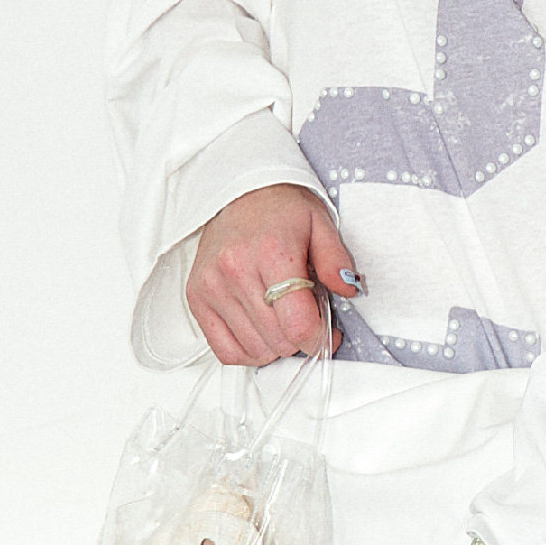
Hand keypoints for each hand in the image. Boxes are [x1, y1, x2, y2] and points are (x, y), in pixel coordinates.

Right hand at [186, 185, 358, 365]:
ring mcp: (212, 286)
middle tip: (307, 319)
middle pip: (278, 341)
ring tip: (283, 318)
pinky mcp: (197, 297)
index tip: (327, 333)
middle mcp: (235, 271)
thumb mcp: (320, 223)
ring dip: (276, 345)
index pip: (297, 324)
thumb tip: (348, 289)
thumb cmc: (280, 209)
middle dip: (301, 339)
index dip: (319, 338)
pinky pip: (225, 351)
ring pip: (255, 350)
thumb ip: (336, 259)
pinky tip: (261, 332)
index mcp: (271, 252)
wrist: (240, 193)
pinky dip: (248, 351)